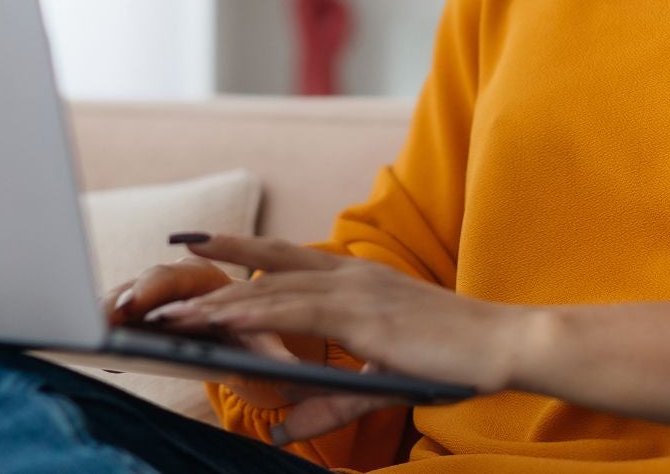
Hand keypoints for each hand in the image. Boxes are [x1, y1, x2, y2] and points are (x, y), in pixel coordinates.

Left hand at [147, 234, 527, 430]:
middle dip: (215, 264)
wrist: (504, 345)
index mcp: (357, 282)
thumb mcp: (378, 383)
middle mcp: (351, 277)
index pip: (285, 259)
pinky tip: (224, 319)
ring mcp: (356, 291)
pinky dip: (256, 314)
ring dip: (220, 299)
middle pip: (268, 266)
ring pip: (273, 289)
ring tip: (175, 311)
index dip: (240, 247)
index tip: (198, 238)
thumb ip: (328, 403)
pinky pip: (298, 313)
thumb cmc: (452, 359)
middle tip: (166, 262)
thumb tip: (281, 430)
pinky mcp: (364, 316)